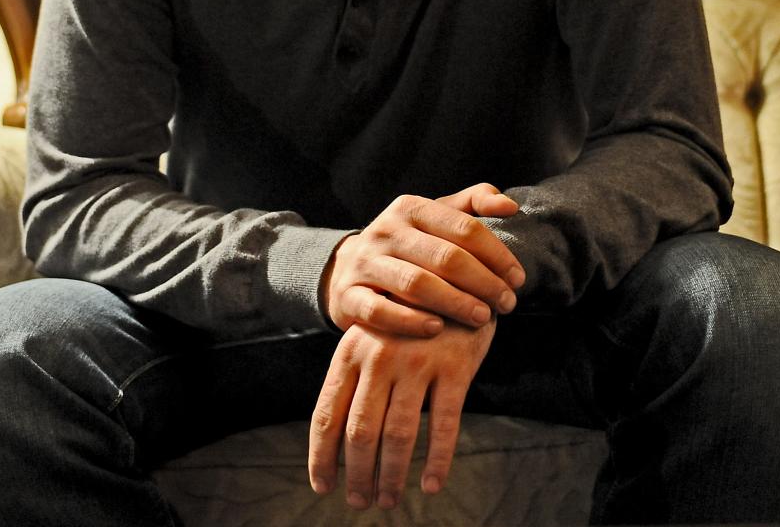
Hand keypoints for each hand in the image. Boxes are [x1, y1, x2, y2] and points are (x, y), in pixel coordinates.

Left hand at [309, 318, 495, 509]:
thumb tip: (333, 441)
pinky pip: (445, 425)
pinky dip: (438, 461)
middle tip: (361, 502)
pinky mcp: (456, 367)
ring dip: (392, 476)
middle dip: (358, 475)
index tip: (324, 486)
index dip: (322, 458)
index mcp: (349, 352)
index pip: (326, 416)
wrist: (458, 278)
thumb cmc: (408, 318)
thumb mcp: (371, 337)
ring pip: (399, 435)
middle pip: (360, 432)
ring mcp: (418, 362)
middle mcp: (379, 357)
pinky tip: (432, 485)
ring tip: (390, 500)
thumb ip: (353, 379)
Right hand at [320, 184, 524, 336]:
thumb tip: (510, 207)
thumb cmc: (408, 245)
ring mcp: (365, 263)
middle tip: (507, 304)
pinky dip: (409, 321)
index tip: (518, 279)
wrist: (346, 269)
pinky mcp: (348, 295)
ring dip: (454, 302)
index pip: (464, 228)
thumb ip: (474, 205)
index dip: (497, 255)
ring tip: (482, 318)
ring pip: (415, 283)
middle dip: (483, 282)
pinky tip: (437, 329)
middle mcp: (385, 231)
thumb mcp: (436, 217)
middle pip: (444, 257)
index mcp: (411, 208)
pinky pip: (379, 310)